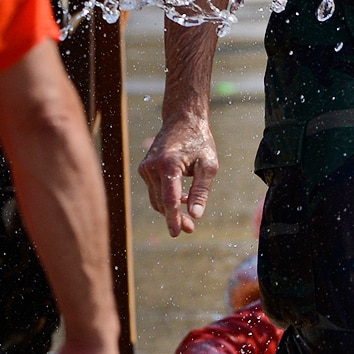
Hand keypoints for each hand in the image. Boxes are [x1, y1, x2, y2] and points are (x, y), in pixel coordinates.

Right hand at [138, 107, 218, 235]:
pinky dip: (166, 198)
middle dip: (175, 218)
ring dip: (170, 210)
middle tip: (190, 229)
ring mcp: (146, 167)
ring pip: (156, 199)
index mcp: (169, 164)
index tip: (177, 233)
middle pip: (162, 202)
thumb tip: (195, 215)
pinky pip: (155, 190)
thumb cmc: (199, 142)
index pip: (169, 199)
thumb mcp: (208, 166)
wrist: (183, 120)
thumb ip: (201, 191)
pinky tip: (181, 199)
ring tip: (188, 220)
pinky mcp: (144, 168)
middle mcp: (152, 166)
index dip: (173, 218)